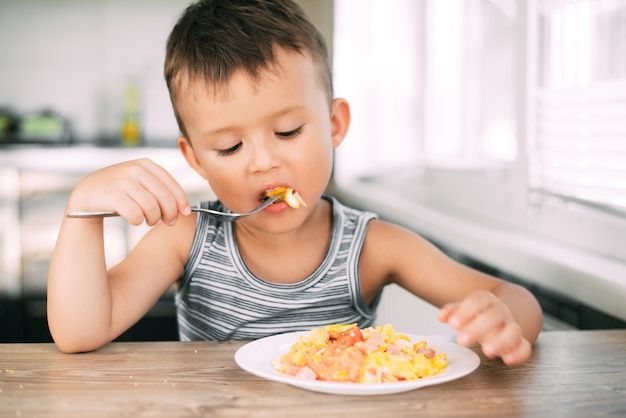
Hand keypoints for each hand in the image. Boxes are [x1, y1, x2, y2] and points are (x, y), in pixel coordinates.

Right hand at [68, 158, 190, 225]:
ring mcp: (123, 182)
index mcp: (145, 164)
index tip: (185, 212)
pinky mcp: (113, 195)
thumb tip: (182, 209)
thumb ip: (159, 189)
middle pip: (164, 197)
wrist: (88, 192)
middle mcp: (135, 170)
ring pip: (152, 207)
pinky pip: (136, 215)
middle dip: (170, 213)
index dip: (181, 200)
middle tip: (169, 222)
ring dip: (154, 219)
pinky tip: (135, 220)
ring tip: (150, 221)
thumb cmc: (120, 190)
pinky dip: (138, 221)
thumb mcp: (139, 181)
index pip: (171, 184)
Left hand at [438, 290, 531, 365]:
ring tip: (487, 351)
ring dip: (501, 341)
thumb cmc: (479, 314)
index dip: (465, 311)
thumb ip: (453, 312)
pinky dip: (519, 353)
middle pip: (494, 316)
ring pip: (513, 331)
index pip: (478, 300)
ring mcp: (512, 326)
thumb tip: (442, 316)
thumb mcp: (465, 310)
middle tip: (461, 341)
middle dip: (477, 328)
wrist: (503, 315)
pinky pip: (525, 347)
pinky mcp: (520, 342)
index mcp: (487, 301)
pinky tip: (507, 359)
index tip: (452, 324)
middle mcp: (501, 312)